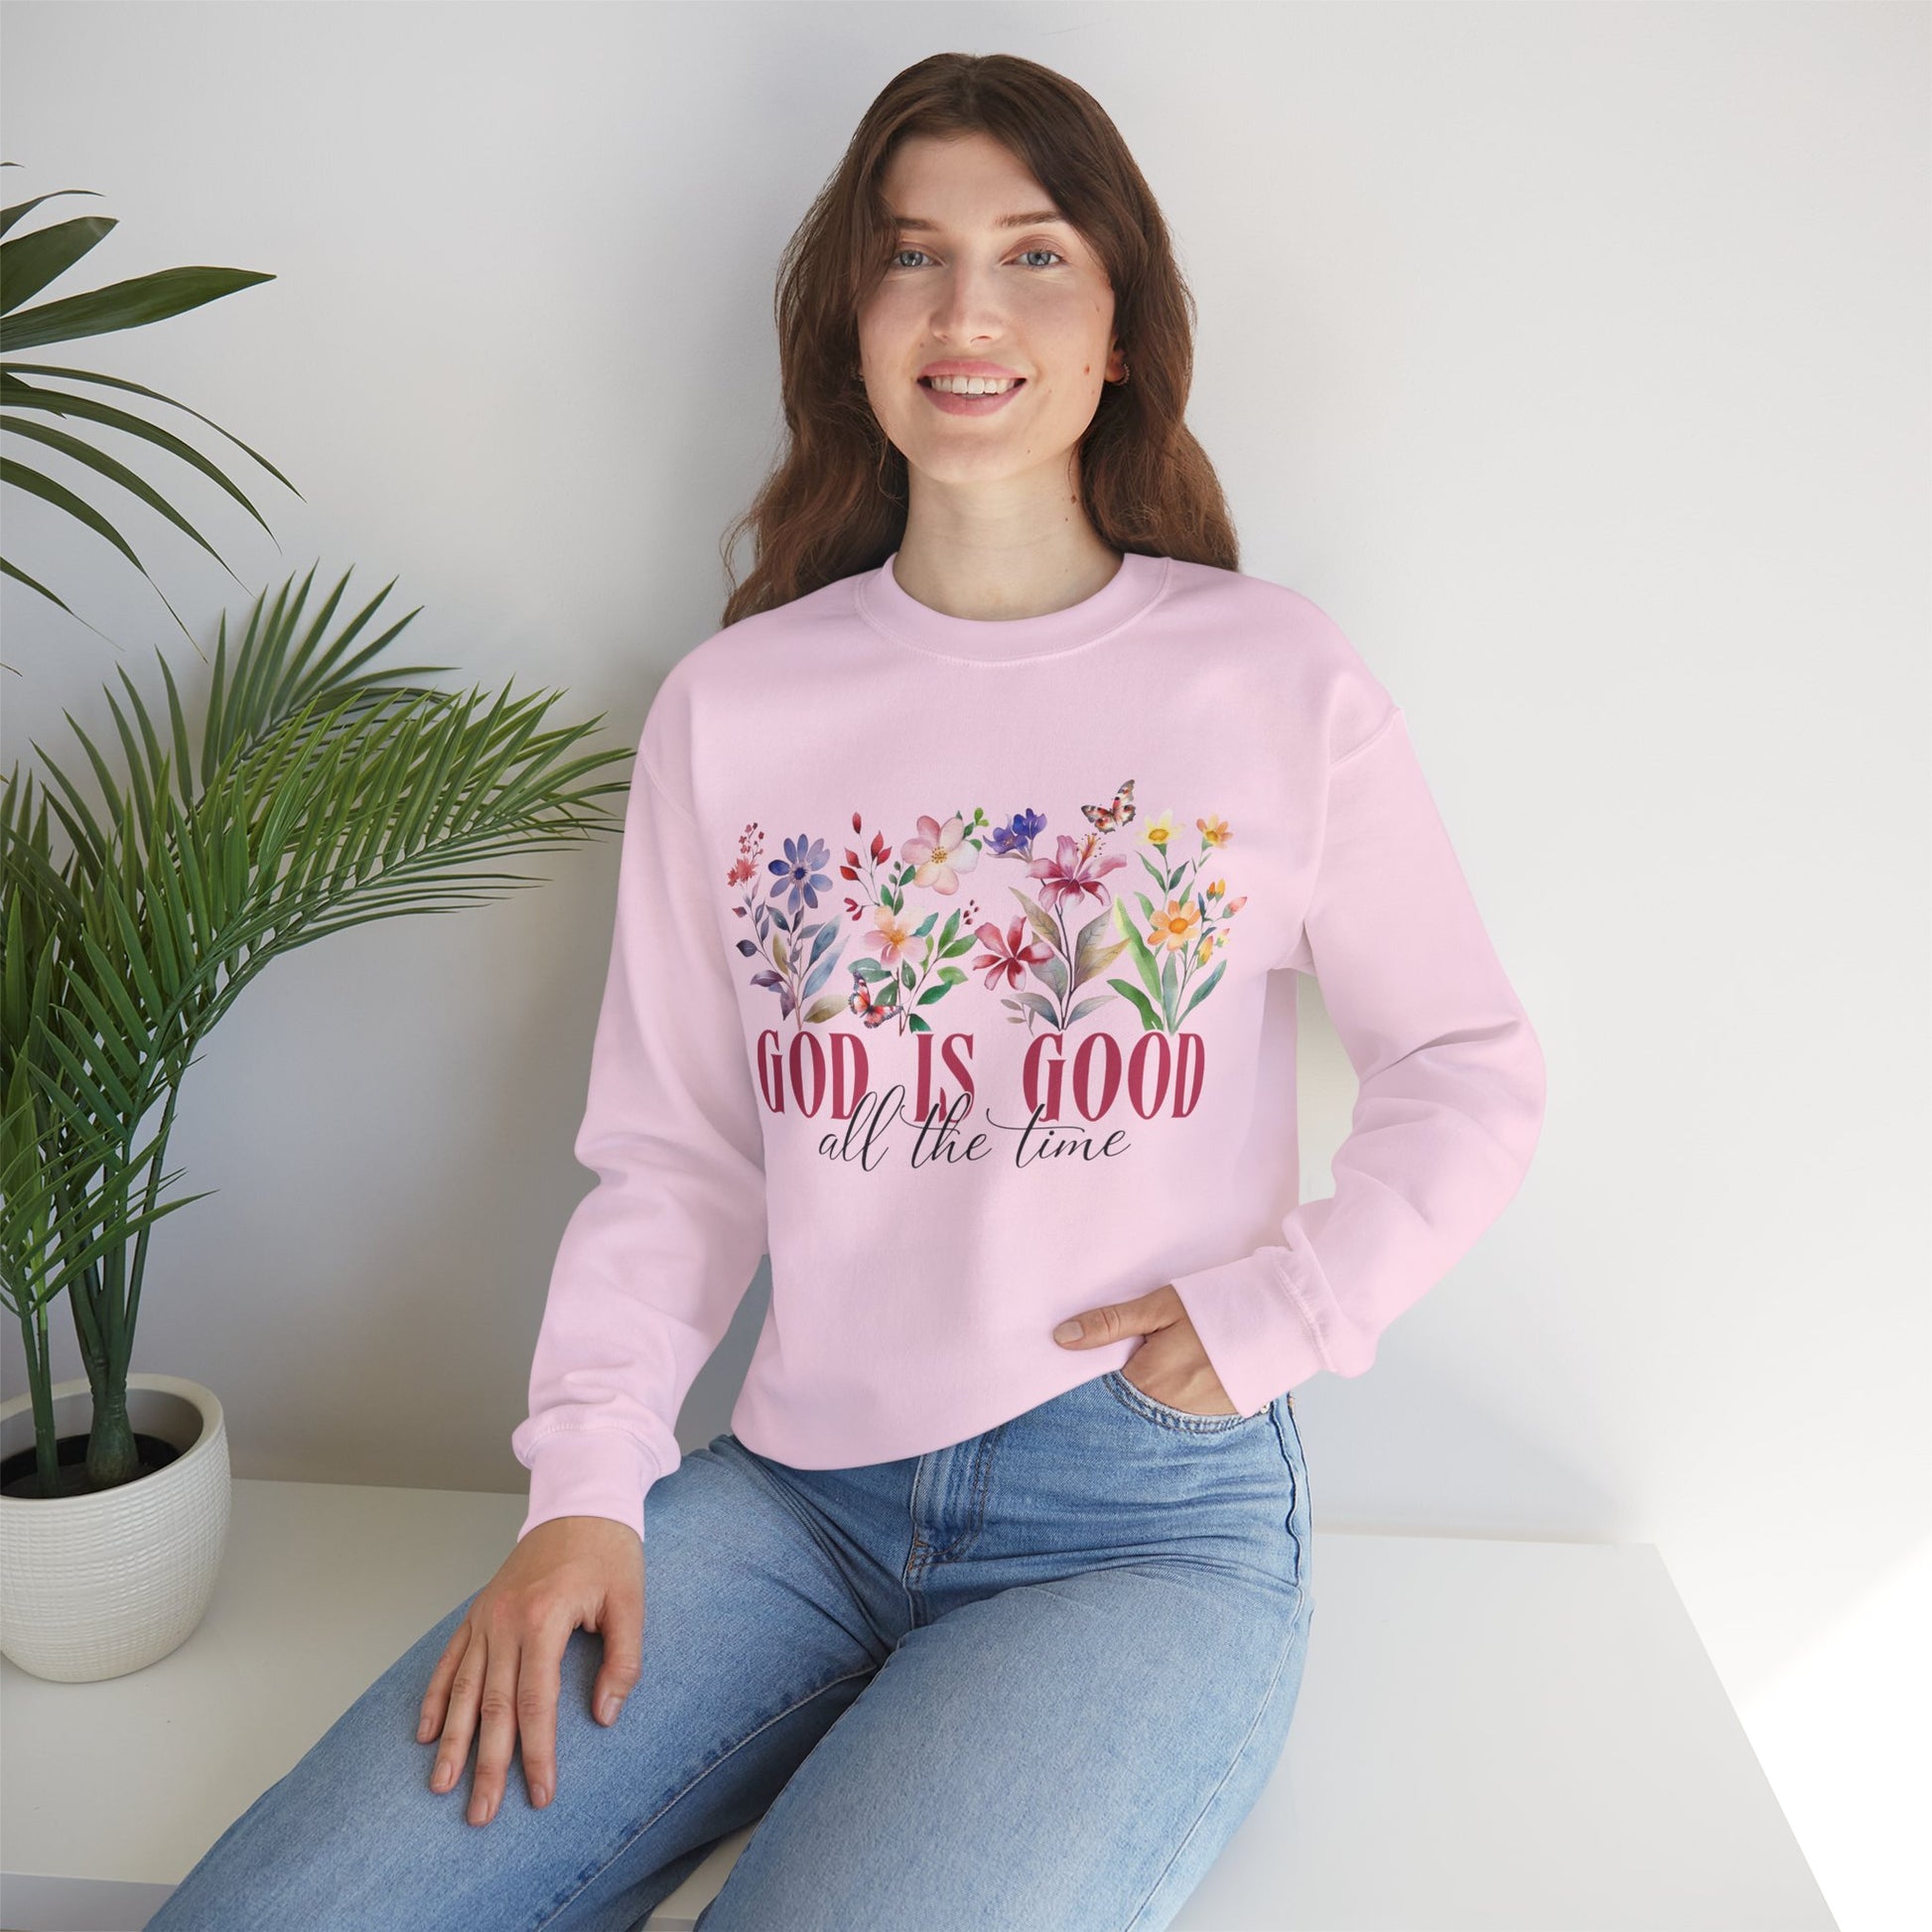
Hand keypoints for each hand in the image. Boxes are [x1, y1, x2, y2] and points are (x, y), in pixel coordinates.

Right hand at [417, 1514, 642, 1825]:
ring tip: (441, 1786)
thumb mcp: (630, 1602)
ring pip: (462, 1689)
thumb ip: (623, 1661)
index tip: (539, 1793)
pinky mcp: (479, 1612)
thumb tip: (604, 1716)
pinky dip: (435, 1697)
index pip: (536, 1702)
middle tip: (481, 1814)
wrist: (580, 1502)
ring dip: (451, 1741)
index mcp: (544, 1619)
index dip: (537, 1753)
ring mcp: (486, 1616)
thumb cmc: (609, 1552)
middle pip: (492, 1706)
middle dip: (486, 1764)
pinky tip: (426, 1732)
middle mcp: (506, 1621)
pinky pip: (450, 1659)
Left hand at [1052, 1283, 1239, 1415]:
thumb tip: (1061, 1338)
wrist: (1280, 1321)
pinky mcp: (1215, 1421)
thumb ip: (1111, 1323)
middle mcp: (1166, 1411)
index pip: (1100, 1391)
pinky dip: (1173, 1403)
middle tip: (1134, 1362)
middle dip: (1119, 1391)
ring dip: (1148, 1398)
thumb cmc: (1215, 1307)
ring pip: (1152, 1414)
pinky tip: (1182, 1381)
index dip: (1092, 1377)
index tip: (1085, 1363)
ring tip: (1162, 1369)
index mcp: (1147, 1381)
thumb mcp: (1160, 1307)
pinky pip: (1180, 1418)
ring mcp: (1193, 1421)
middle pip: (1126, 1406)